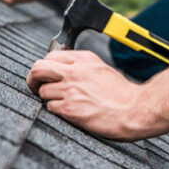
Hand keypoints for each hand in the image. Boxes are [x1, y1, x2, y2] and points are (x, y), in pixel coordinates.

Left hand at [27, 50, 157, 140]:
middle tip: (35, 87)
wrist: (135, 110)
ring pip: (42, 91)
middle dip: (33, 79)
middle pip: (38, 69)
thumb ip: (81, 67)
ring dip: (48, 99)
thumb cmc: (122, 95)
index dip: (44, 68)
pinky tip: (69, 112)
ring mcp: (71, 90)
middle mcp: (75, 71)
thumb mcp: (101, 69)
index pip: (50, 57)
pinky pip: (49, 107)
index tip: (45, 76)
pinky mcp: (70, 108)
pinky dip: (55, 111)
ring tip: (63, 104)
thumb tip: (61, 70)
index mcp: (83, 59)